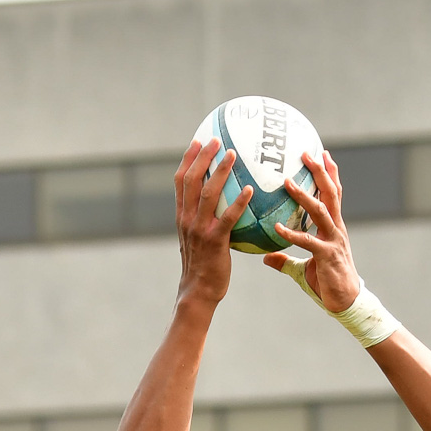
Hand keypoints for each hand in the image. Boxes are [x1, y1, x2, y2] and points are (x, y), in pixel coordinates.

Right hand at [174, 139, 252, 304]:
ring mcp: (199, 230)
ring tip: (233, 155)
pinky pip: (228, 217)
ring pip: (208, 194)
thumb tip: (223, 204)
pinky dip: (238, 201)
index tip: (198, 141)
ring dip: (220, 171)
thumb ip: (205, 219)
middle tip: (217, 139)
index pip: (180, 181)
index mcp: (182, 216)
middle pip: (191, 180)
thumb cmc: (204, 265)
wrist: (198, 291)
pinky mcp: (214, 241)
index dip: (188, 159)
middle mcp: (187, 219)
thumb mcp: (197, 238)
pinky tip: (250, 189)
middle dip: (202, 157)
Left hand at [261, 150, 360, 311]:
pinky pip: (308, 241)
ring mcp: (333, 241)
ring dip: (304, 195)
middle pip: (330, 194)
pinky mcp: (327, 256)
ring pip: (320, 211)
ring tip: (287, 182)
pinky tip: (277, 227)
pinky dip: (292, 234)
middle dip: (320, 172)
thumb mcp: (303, 268)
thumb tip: (266, 256)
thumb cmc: (327, 283)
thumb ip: (286, 260)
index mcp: (333, 227)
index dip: (328, 173)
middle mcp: (336, 229)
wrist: (346, 303)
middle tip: (307, 153)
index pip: (332, 194)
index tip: (321, 153)